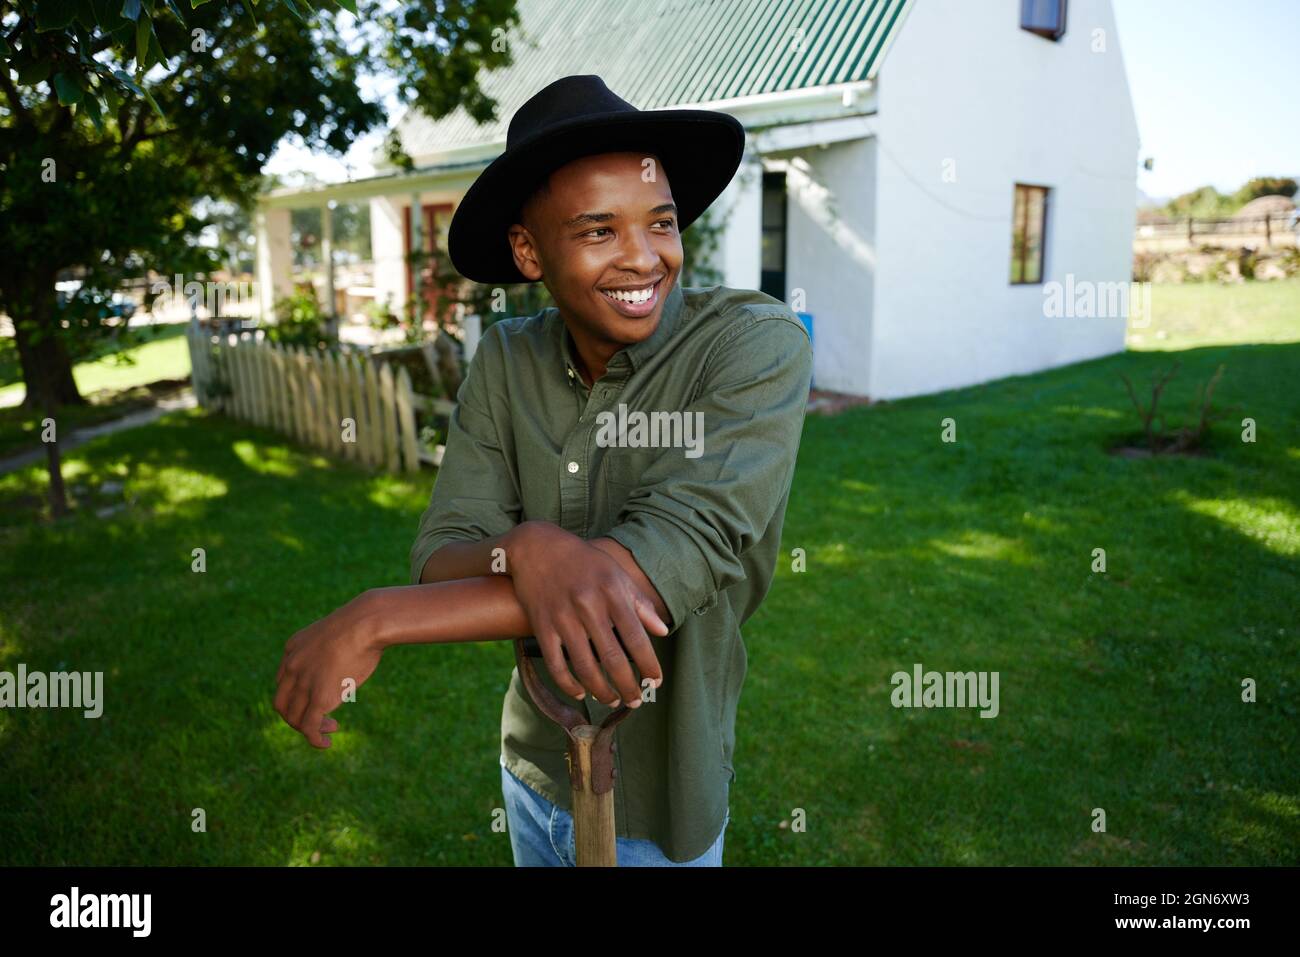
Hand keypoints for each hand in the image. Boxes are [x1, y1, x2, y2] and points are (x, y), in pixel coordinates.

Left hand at [274, 591, 385, 747]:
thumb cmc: (363, 624)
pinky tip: (325, 743)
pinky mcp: (320, 697)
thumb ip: (331, 648)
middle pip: (282, 703)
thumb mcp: (337, 632)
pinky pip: (308, 727)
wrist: (367, 622)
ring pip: (294, 718)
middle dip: (297, 717)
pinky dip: (314, 739)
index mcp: (293, 649)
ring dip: (310, 728)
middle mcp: (292, 667)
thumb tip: (346, 654)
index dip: (297, 697)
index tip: (317, 700)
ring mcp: (304, 682)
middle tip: (321, 719)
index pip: (283, 682)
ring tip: (332, 727)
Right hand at [506, 522, 666, 706]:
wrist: (537, 547)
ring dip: (601, 690)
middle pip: (612, 658)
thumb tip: (663, 631)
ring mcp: (562, 618)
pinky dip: (568, 684)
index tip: (656, 681)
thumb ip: (640, 604)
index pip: (636, 637)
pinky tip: (580, 692)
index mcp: (611, 592)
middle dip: (627, 685)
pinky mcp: (541, 626)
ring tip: (612, 700)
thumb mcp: (616, 574)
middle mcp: (588, 606)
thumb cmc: (584, 562)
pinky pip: (556, 663)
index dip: (648, 664)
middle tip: (636, 700)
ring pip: (584, 666)